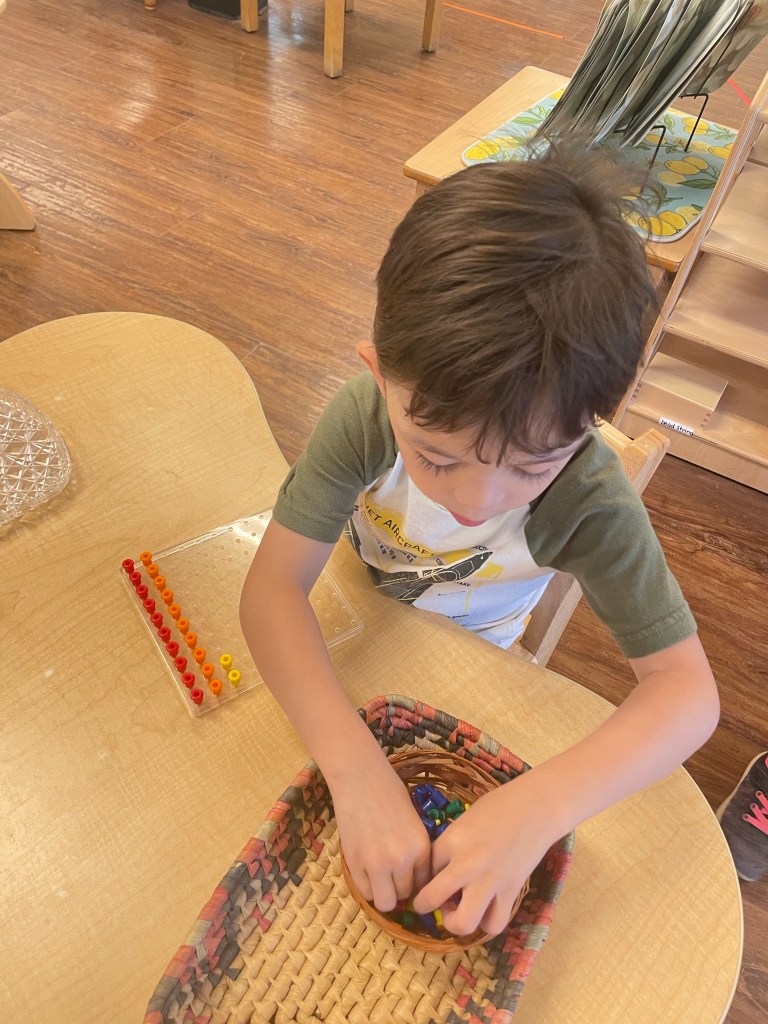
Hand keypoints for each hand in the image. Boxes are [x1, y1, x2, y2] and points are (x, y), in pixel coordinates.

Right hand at [333, 755, 431, 912]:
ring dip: (383, 892)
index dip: (414, 881)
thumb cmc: (389, 793)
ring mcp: (377, 864)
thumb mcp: (413, 823)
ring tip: (377, 875)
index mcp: (421, 848)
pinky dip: (366, 885)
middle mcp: (402, 860)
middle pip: (405, 895)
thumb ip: (414, 850)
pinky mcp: (355, 864)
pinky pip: (365, 892)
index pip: (424, 884)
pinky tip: (364, 867)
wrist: (359, 778)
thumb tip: (412, 877)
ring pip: (386, 902)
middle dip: (399, 888)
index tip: (406, 874)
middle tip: (390, 873)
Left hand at [412, 774, 557, 935]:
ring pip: (463, 923)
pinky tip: (485, 909)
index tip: (429, 875)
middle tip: (432, 901)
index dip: (423, 874)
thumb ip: (450, 844)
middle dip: (423, 905)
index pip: (424, 867)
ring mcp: (490, 882)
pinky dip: (486, 922)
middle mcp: (467, 864)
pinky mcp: (511, 892)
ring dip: (455, 921)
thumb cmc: (499, 806)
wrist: (537, 808)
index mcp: (452, 839)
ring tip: (458, 909)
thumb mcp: (465, 820)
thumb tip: (439, 869)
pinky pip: (494, 923)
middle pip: (430, 899)